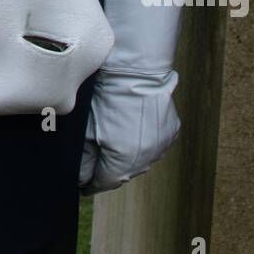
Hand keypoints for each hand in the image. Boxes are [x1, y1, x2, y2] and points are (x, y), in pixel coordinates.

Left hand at [78, 67, 180, 195]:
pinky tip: (131, 127)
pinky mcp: (170, 132)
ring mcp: (161, 145)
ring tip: (114, 140)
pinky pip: (153, 145)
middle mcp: (146, 158)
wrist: (135, 70)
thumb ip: (84, 161)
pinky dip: (142, 142)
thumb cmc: (106, 96)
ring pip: (140, 160)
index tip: (82, 183)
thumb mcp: (87, 129)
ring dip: (127, 156)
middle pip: (123, 173)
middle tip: (95, 161)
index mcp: (124, 160)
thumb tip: (82, 179)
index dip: (91, 183)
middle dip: (108, 169)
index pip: (105, 182)